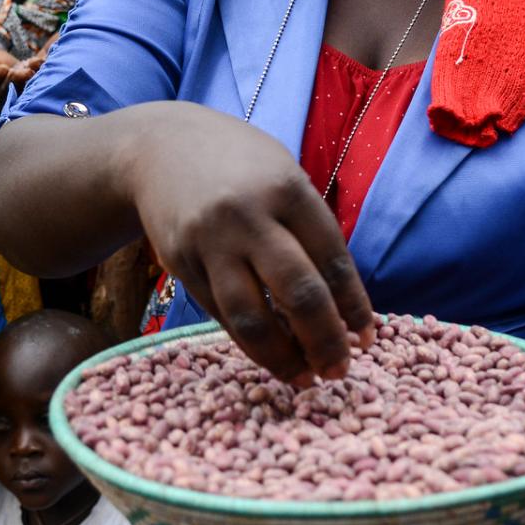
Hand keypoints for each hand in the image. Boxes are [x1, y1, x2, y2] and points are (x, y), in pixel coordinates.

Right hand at [120, 103, 373, 385]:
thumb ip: (310, 230)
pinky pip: (220, 315)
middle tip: (339, 370)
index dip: (354, 309)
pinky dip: (250, 342)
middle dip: (325, 341)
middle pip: (298, 294)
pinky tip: (271, 355)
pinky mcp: (180, 263)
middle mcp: (248, 216)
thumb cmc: (239, 165)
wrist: (157, 147)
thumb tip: (343, 306)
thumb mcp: (283, 175)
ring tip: (304, 377)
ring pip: (251, 318)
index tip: (367, 339)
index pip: (332, 262)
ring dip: (283, 357)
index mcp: (287, 190)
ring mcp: (209, 242)